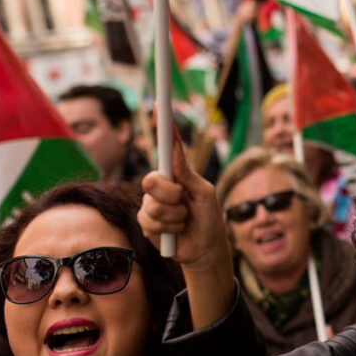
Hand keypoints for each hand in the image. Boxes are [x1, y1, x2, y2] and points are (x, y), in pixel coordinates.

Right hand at [138, 123, 231, 273]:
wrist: (205, 249)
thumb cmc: (210, 219)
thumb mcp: (205, 194)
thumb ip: (189, 174)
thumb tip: (175, 149)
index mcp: (178, 174)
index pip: (166, 147)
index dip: (162, 127)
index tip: (158, 106)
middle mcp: (162, 186)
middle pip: (151, 180)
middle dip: (171, 195)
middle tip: (184, 202)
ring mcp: (151, 203)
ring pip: (152, 205)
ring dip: (175, 217)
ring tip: (184, 221)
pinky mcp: (146, 223)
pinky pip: (149, 222)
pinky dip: (168, 228)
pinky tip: (175, 231)